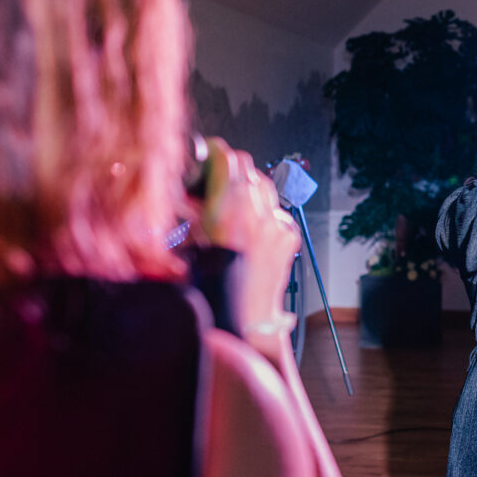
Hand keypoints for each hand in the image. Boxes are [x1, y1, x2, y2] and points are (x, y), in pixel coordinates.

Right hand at [199, 138, 300, 349]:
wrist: (243, 322)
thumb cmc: (210, 290)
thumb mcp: (188, 242)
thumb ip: (190, 210)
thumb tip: (187, 191)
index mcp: (228, 207)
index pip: (226, 157)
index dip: (212, 154)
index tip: (205, 157)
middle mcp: (257, 210)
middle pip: (247, 167)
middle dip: (229, 171)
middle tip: (212, 185)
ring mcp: (277, 222)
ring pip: (264, 186)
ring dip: (246, 190)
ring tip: (230, 210)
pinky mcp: (289, 235)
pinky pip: (275, 211)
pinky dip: (262, 214)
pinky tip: (248, 233)